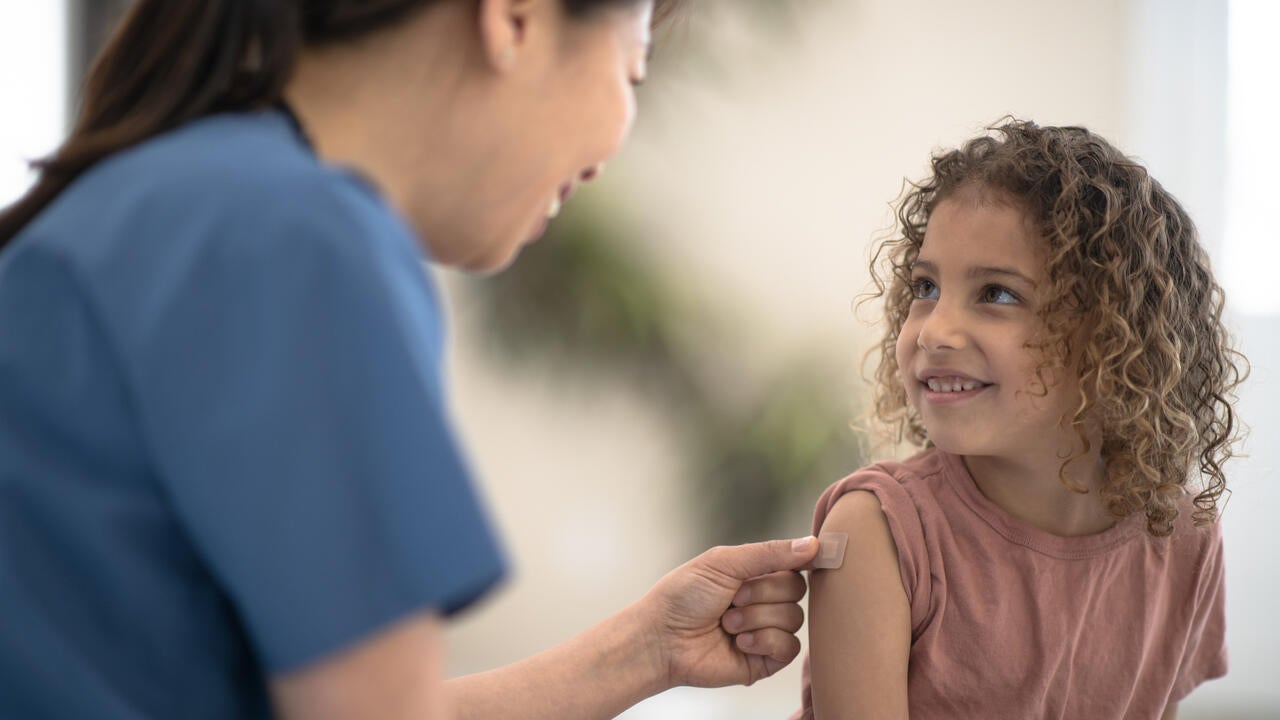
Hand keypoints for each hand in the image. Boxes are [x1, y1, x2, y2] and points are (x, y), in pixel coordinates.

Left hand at [634, 537, 818, 689]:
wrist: (662, 638)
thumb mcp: (724, 562)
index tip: (806, 559)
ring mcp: (766, 631)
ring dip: (756, 618)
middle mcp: (764, 602)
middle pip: (797, 590)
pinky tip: (738, 642)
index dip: (797, 563)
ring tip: (726, 623)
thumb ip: (769, 553)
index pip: (794, 565)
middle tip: (732, 598)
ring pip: (794, 619)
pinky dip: (764, 641)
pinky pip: (790, 648)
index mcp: (754, 575)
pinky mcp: (766, 660)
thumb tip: (812, 544)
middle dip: (762, 593)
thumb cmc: (684, 596)